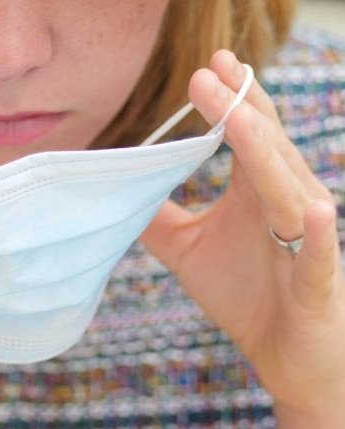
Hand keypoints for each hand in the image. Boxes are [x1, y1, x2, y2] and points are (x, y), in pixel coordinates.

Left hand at [140, 49, 344, 414]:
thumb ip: (158, 218)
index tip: (207, 67)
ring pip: (289, 191)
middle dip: (239, 110)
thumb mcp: (187, 250)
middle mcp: (285, 204)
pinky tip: (312, 209)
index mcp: (255, 193)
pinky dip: (316, 234)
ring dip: (266, 155)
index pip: (245, 136)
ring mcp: (306, 240)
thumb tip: (120, 190)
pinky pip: (318, 255)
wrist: (284, 352)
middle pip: (266, 149)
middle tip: (209, 71)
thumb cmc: (244, 293)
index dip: (229, 101)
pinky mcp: (317, 281)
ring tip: (242, 119)